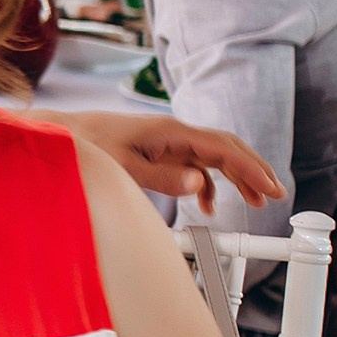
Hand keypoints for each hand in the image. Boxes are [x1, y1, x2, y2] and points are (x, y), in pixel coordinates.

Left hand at [67, 112, 284, 213]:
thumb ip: (163, 177)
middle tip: (275, 195)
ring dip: (235, 178)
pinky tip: (208, 205)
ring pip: (212, 158)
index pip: (222, 148)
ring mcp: (166, 142)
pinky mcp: (157, 152)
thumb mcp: (124, 167)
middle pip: (225, 148)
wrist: (62, 136)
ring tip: (255, 201)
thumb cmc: (87, 147)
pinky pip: (193, 165)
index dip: (250, 168)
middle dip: (252, 170)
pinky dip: (206, 184)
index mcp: (169, 131)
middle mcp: (173, 133)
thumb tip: (200, 184)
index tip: (270, 188)